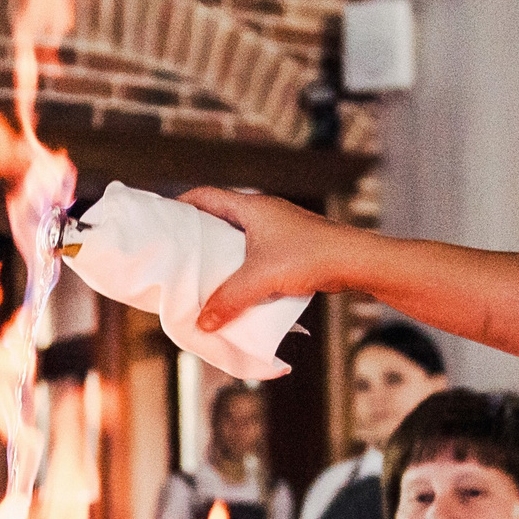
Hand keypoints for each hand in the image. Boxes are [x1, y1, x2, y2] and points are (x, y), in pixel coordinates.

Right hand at [181, 188, 377, 329]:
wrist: (355, 261)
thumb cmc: (308, 257)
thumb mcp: (260, 279)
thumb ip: (228, 300)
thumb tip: (203, 323)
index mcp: (251, 207)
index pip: (205, 196)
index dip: (181, 205)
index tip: (164, 221)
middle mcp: (264, 212)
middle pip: (220, 217)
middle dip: (200, 235)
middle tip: (180, 255)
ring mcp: (280, 228)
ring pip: (240, 238)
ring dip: (223, 254)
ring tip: (205, 275)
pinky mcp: (292, 246)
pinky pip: (257, 253)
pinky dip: (244, 266)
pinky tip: (239, 287)